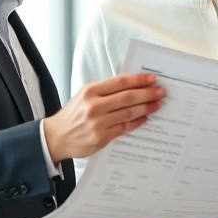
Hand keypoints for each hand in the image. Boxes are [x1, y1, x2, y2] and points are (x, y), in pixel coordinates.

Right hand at [44, 74, 164, 162]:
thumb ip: (105, 92)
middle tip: (161, 92)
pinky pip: (124, 128)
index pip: (120, 82)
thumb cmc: (73, 115)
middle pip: (127, 97)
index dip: (138, 80)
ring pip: (128, 113)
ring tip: (157, 105)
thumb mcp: (84, 96)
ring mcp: (98, 123)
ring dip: (145, 108)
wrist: (56, 137)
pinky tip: (145, 118)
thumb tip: (132, 87)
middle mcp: (94, 106)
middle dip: (147, 94)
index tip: (152, 79)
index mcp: (90, 91)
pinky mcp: (101, 138)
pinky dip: (136, 122)